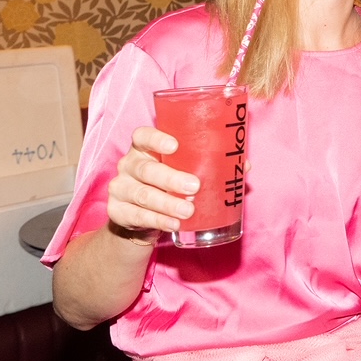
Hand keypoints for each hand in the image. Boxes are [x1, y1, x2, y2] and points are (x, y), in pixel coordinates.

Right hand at [105, 126, 199, 241]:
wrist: (142, 217)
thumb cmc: (168, 183)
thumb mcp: (183, 170)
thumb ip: (210, 164)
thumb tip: (243, 165)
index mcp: (144, 148)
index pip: (142, 136)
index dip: (156, 139)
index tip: (174, 145)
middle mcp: (128, 165)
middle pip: (146, 169)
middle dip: (171, 178)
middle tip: (194, 186)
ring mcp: (120, 188)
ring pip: (142, 195)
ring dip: (167, 203)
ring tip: (188, 210)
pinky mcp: (117, 211)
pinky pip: (137, 216)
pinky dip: (158, 221)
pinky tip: (174, 224)